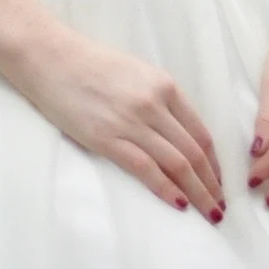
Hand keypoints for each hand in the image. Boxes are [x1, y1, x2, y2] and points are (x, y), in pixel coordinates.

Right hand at [13, 28, 226, 220]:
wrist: (50, 56)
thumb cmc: (89, 62)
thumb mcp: (135, 72)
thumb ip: (159, 100)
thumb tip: (179, 136)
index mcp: (163, 85)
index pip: (201, 133)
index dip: (215, 164)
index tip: (218, 182)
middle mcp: (153, 103)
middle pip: (195, 152)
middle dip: (212, 185)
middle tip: (219, 206)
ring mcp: (131, 122)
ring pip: (178, 164)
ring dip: (198, 193)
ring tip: (208, 213)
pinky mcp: (108, 138)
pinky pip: (147, 169)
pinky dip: (167, 189)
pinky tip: (179, 204)